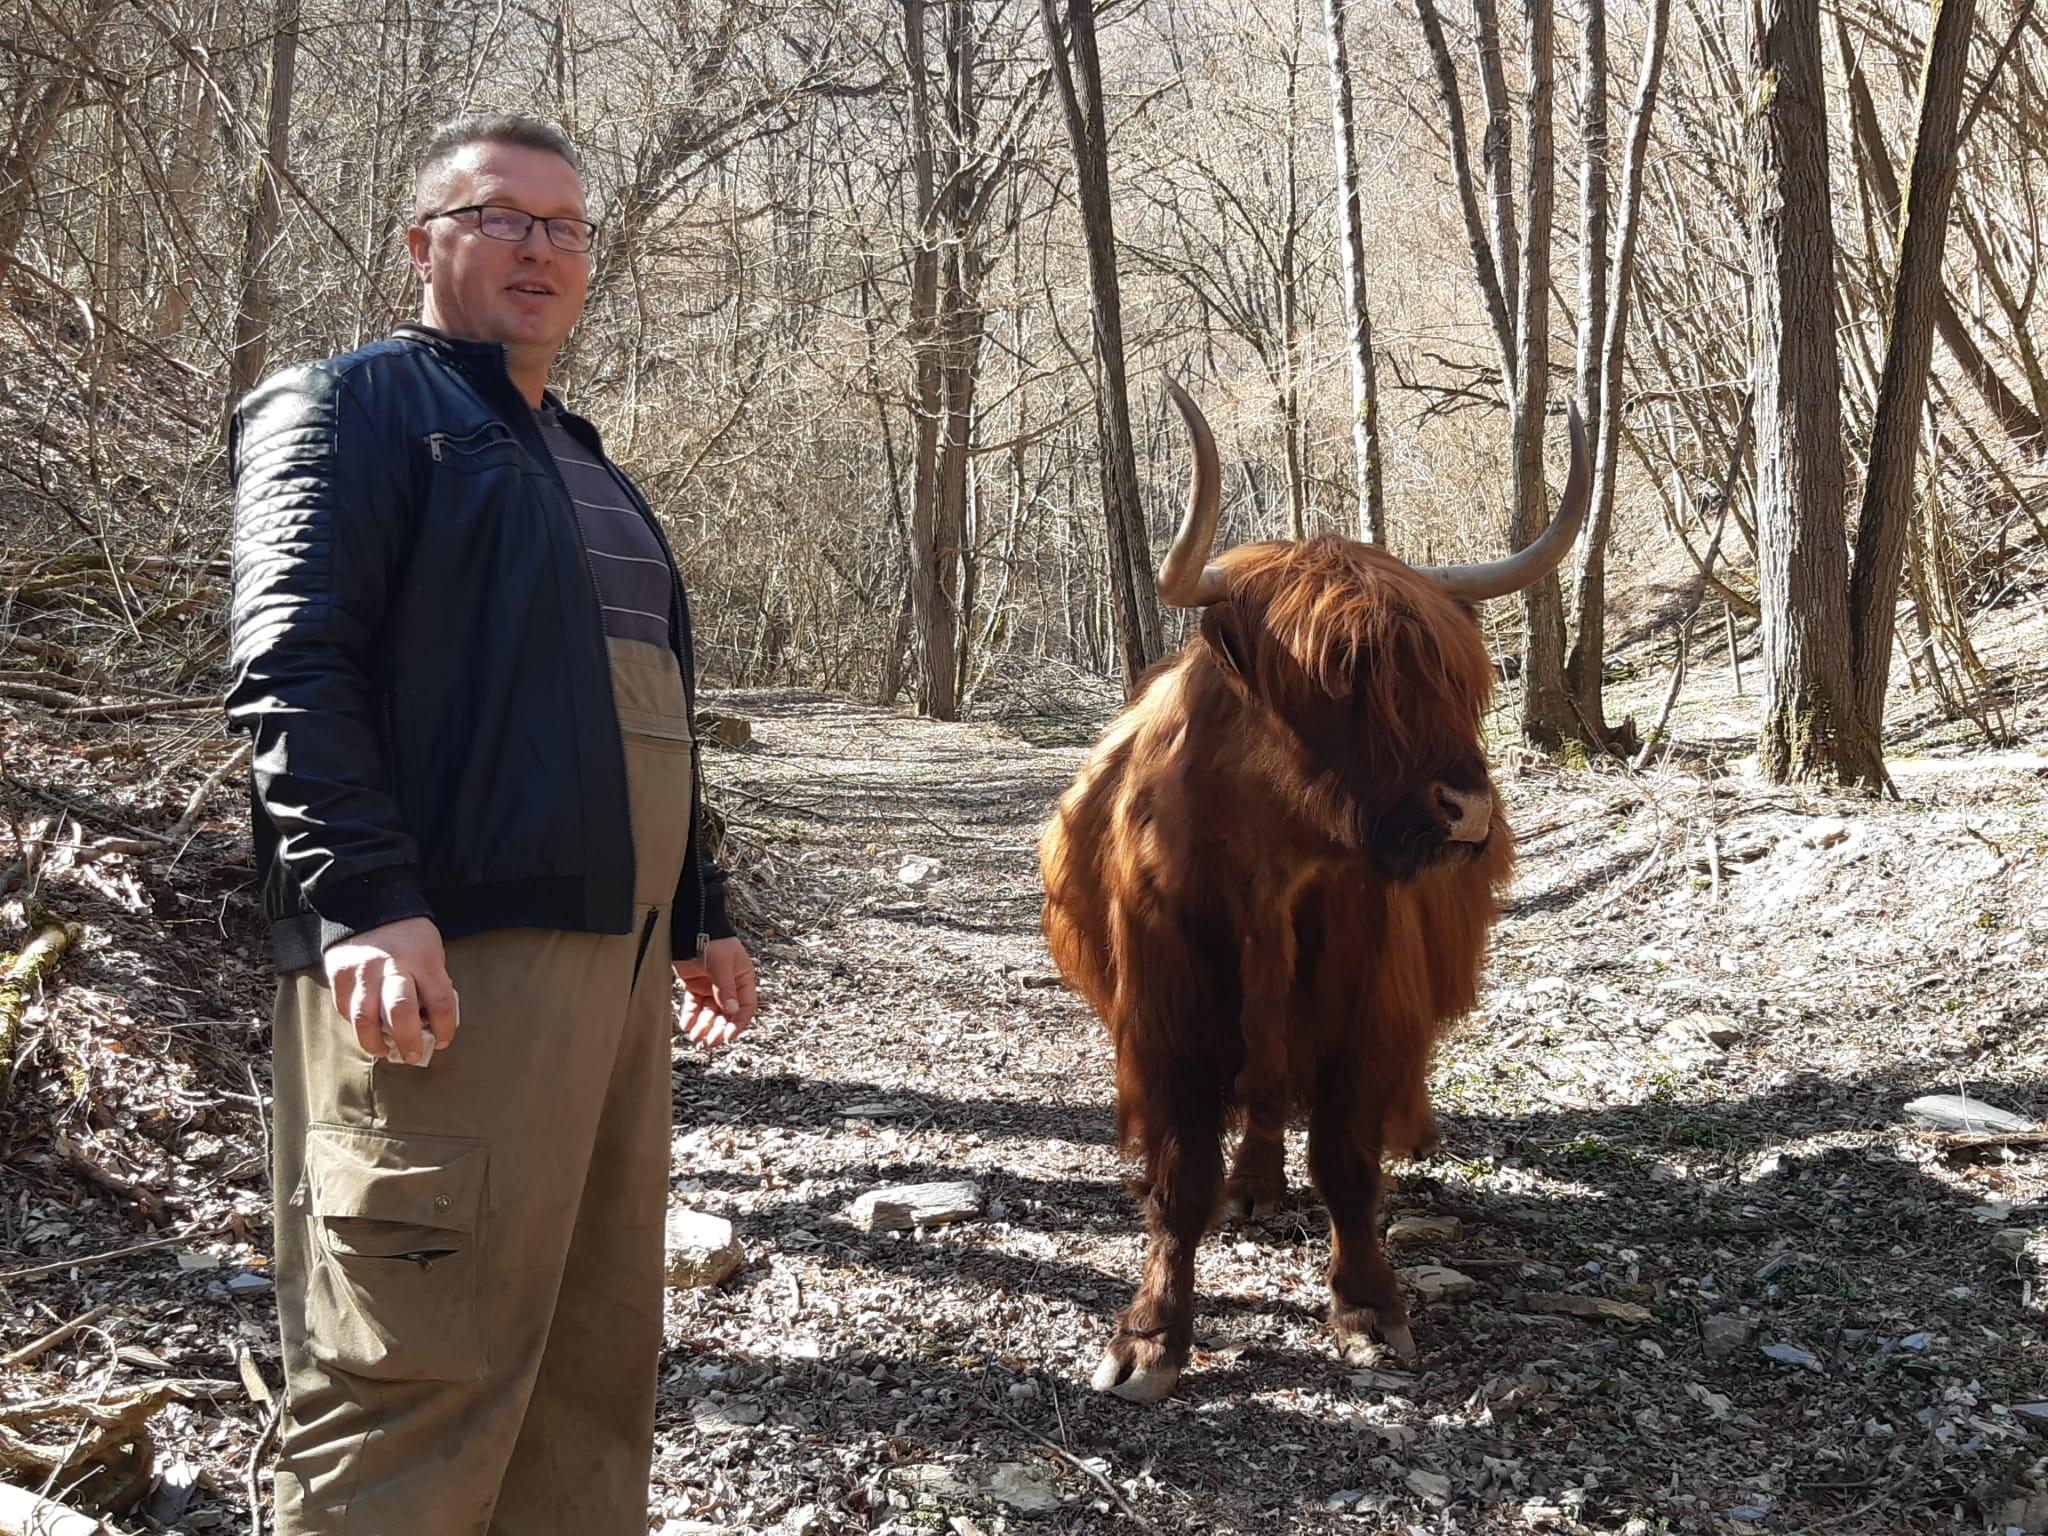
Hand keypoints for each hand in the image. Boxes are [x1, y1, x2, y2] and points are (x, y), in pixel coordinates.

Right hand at [324, 916, 459, 1066]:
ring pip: (365, 1018)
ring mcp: (362, 972)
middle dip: (409, 1040)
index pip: (440, 1002)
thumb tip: (429, 1022)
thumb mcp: (431, 951)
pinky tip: (368, 1028)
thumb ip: (431, 984)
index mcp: (423, 959)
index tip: (443, 1040)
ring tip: (385, 1050)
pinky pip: (346, 1010)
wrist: (368, 902)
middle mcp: (391, 967)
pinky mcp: (339, 975)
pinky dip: (357, 1025)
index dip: (444, 1027)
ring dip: (375, 1042)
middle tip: (413, 1054)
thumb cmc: (409, 934)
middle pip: (400, 1013)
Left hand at [674, 936, 756, 1048]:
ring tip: (696, 1036)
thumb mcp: (722, 963)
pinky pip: (694, 1005)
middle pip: (726, 1013)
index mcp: (742, 979)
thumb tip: (731, 1011)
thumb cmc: (712, 940)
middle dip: (718, 1028)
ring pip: (710, 1012)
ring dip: (704, 1026)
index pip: (745, 1006)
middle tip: (710, 1042)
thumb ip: (725, 988)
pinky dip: (691, 1016)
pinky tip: (687, 1025)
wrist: (690, 926)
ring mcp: (711, 986)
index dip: (738, 1023)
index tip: (729, 1036)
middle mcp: (729, 985)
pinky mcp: (694, 985)